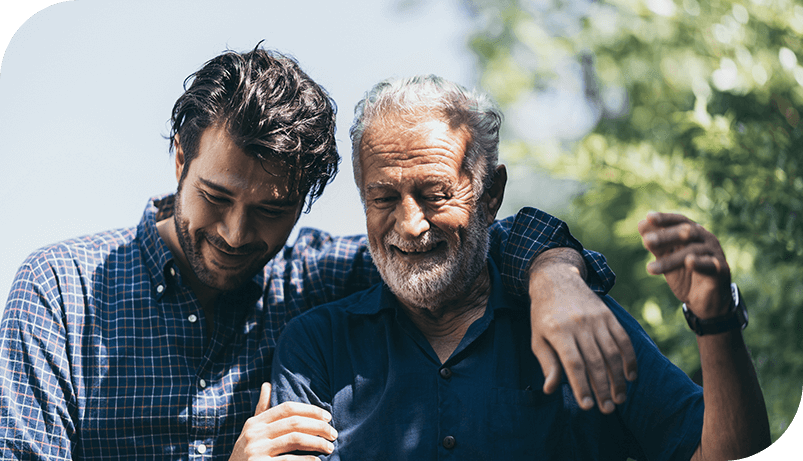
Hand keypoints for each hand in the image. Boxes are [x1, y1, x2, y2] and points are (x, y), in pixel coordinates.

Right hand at [229, 382, 337, 459]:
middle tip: (334, 434)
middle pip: (294, 423)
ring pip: (295, 439)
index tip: (327, 416)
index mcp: (255, 423)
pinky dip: (307, 460)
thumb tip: (267, 384)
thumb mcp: (250, 431)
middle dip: (319, 427)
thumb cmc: (246, 455)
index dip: (310, 410)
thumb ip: (261, 410)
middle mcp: (254, 434)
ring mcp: (256, 451)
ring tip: (330, 448)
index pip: (287, 408)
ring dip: (317, 443)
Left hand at [528, 249, 636, 414]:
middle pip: (595, 361)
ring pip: (612, 353)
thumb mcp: (537, 338)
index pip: (573, 364)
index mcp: (558, 331)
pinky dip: (629, 359)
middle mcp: (579, 324)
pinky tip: (630, 377)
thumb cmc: (544, 315)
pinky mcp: (608, 315)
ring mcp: (596, 319)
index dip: (582, 386)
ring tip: (619, 399)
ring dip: (618, 379)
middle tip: (607, 409)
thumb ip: (547, 363)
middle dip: (603, 389)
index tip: (587, 406)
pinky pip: (623, 339)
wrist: (557, 280)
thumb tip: (550, 389)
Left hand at [638, 212, 731, 318]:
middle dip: (665, 236)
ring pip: (693, 250)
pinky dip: (699, 262)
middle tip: (647, 241)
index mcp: (693, 233)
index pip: (679, 221)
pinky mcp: (721, 270)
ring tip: (650, 269)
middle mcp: (706, 239)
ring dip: (670, 259)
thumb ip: (656, 244)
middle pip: (687, 232)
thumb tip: (641, 224)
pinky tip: (689, 262)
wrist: (705, 301)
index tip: (648, 217)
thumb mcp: (667, 259)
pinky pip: (710, 264)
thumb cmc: (685, 274)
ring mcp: (715, 253)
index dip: (665, 219)